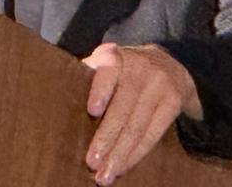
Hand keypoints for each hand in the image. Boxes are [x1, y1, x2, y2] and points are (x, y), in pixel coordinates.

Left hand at [81, 42, 202, 184]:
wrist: (169, 62)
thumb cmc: (123, 70)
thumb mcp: (105, 63)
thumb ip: (87, 77)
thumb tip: (58, 103)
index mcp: (116, 57)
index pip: (108, 71)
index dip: (101, 90)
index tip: (92, 110)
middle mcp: (140, 67)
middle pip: (123, 107)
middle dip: (107, 138)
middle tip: (92, 162)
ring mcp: (159, 84)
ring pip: (138, 125)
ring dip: (121, 154)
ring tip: (106, 175)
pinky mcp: (173, 102)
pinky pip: (153, 133)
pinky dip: (137, 153)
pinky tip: (124, 167)